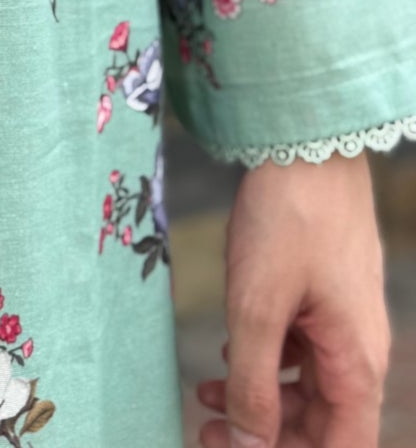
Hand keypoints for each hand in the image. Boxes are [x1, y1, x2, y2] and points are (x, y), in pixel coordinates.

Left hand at [197, 151, 388, 447]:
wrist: (306, 145)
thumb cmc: (289, 218)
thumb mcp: (257, 305)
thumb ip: (252, 381)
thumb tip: (249, 443)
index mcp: (356, 365)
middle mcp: (358, 351)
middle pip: (322, 425)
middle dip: (267, 435)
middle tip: (207, 428)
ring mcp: (342, 323)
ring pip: (307, 388)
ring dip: (259, 399)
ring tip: (204, 393)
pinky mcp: (323, 297)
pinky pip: (300, 350)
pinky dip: (265, 361)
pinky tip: (225, 353)